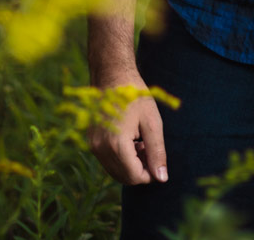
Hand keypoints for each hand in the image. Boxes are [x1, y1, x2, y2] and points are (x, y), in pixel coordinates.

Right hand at [88, 72, 168, 186]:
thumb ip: (157, 152)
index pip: (134, 176)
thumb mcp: (152, 122)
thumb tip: (161, 178)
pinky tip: (130, 140)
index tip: (158, 161)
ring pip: (115, 170)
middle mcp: (101, 149)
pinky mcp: (91, 141)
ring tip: (141, 143)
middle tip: (150, 149)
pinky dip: (120, 158)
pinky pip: (107, 161)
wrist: (112, 74)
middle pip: (124, 177)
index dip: (149, 174)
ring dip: (130, 165)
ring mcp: (93, 145)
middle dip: (140, 169)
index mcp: (116, 145)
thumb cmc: (135, 95)